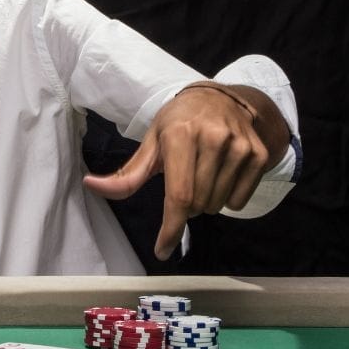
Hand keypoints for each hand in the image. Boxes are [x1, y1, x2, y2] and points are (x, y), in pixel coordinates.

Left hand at [83, 85, 271, 259]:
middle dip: (186, 207)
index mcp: (181, 135)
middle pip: (197, 205)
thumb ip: (126, 174)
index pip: (179, 195)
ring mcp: (239, 146)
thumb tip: (91, 185)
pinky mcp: (258, 154)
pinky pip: (239, 201)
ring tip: (203, 175)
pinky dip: (227, 199)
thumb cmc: (179, 123)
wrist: (221, 98)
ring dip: (206, 203)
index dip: (170, 228)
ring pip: (218, 206)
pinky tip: (222, 174)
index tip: (162, 250)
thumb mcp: (151, 143)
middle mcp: (213, 138)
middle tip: (184, 182)